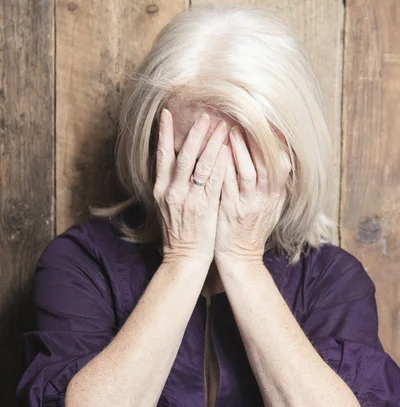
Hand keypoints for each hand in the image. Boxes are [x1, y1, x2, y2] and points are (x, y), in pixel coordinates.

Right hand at [153, 109, 229, 266]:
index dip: (163, 133)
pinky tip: (229, 150)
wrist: (183, 258)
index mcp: (161, 189)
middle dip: (195, 133)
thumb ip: (171, 184)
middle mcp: (172, 191)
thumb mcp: (167, 206)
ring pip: (200, 165)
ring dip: (212, 143)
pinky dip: (221, 164)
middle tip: (205, 113)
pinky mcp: (205, 208)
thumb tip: (175, 162)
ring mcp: (188, 199)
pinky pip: (214, 181)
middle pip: (183, 155)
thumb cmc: (178, 232)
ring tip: (222, 125)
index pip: (161, 155)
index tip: (167, 113)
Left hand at [214, 126, 290, 265]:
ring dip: (240, 149)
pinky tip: (216, 152)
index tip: (269, 123)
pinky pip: (228, 185)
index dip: (277, 142)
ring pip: (248, 172)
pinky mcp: (231, 210)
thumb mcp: (270, 207)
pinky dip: (224, 167)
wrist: (240, 258)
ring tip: (230, 129)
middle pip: (267, 163)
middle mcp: (265, 198)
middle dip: (258, 139)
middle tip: (248, 117)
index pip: (283, 163)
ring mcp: (248, 205)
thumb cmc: (251, 230)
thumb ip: (274, 185)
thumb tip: (280, 159)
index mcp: (276, 195)